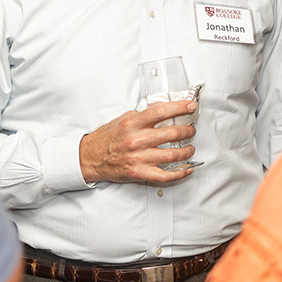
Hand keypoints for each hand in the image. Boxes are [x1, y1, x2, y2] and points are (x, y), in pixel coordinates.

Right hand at [80, 100, 197, 183]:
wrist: (90, 158)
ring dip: (187, 151)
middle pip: (172, 133)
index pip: (162, 111)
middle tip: (191, 130)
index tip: (191, 106)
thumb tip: (164, 111)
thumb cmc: (107, 138)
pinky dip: (181, 172)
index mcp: (133, 124)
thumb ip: (142, 115)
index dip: (180, 107)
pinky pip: (166, 175)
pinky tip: (187, 168)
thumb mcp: (123, 119)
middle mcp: (137, 140)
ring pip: (173, 154)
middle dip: (187, 131)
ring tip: (190, 148)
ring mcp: (139, 158)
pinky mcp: (140, 173)